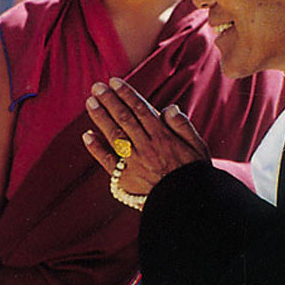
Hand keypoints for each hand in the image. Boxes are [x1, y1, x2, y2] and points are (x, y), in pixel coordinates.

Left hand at [82, 77, 209, 194]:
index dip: (126, 93)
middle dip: (109, 100)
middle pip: (124, 118)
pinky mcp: (125, 179)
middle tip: (96, 87)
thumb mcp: (197, 145)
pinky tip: (87, 135)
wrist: (187, 203)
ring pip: (114, 135)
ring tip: (90, 103)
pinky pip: (107, 161)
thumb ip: (182, 125)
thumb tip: (168, 107)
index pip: (140, 109)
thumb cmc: (194, 172)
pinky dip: (96, 148)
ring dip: (100, 118)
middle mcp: (145, 146)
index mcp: (162, 135)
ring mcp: (133, 162)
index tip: (115, 81)